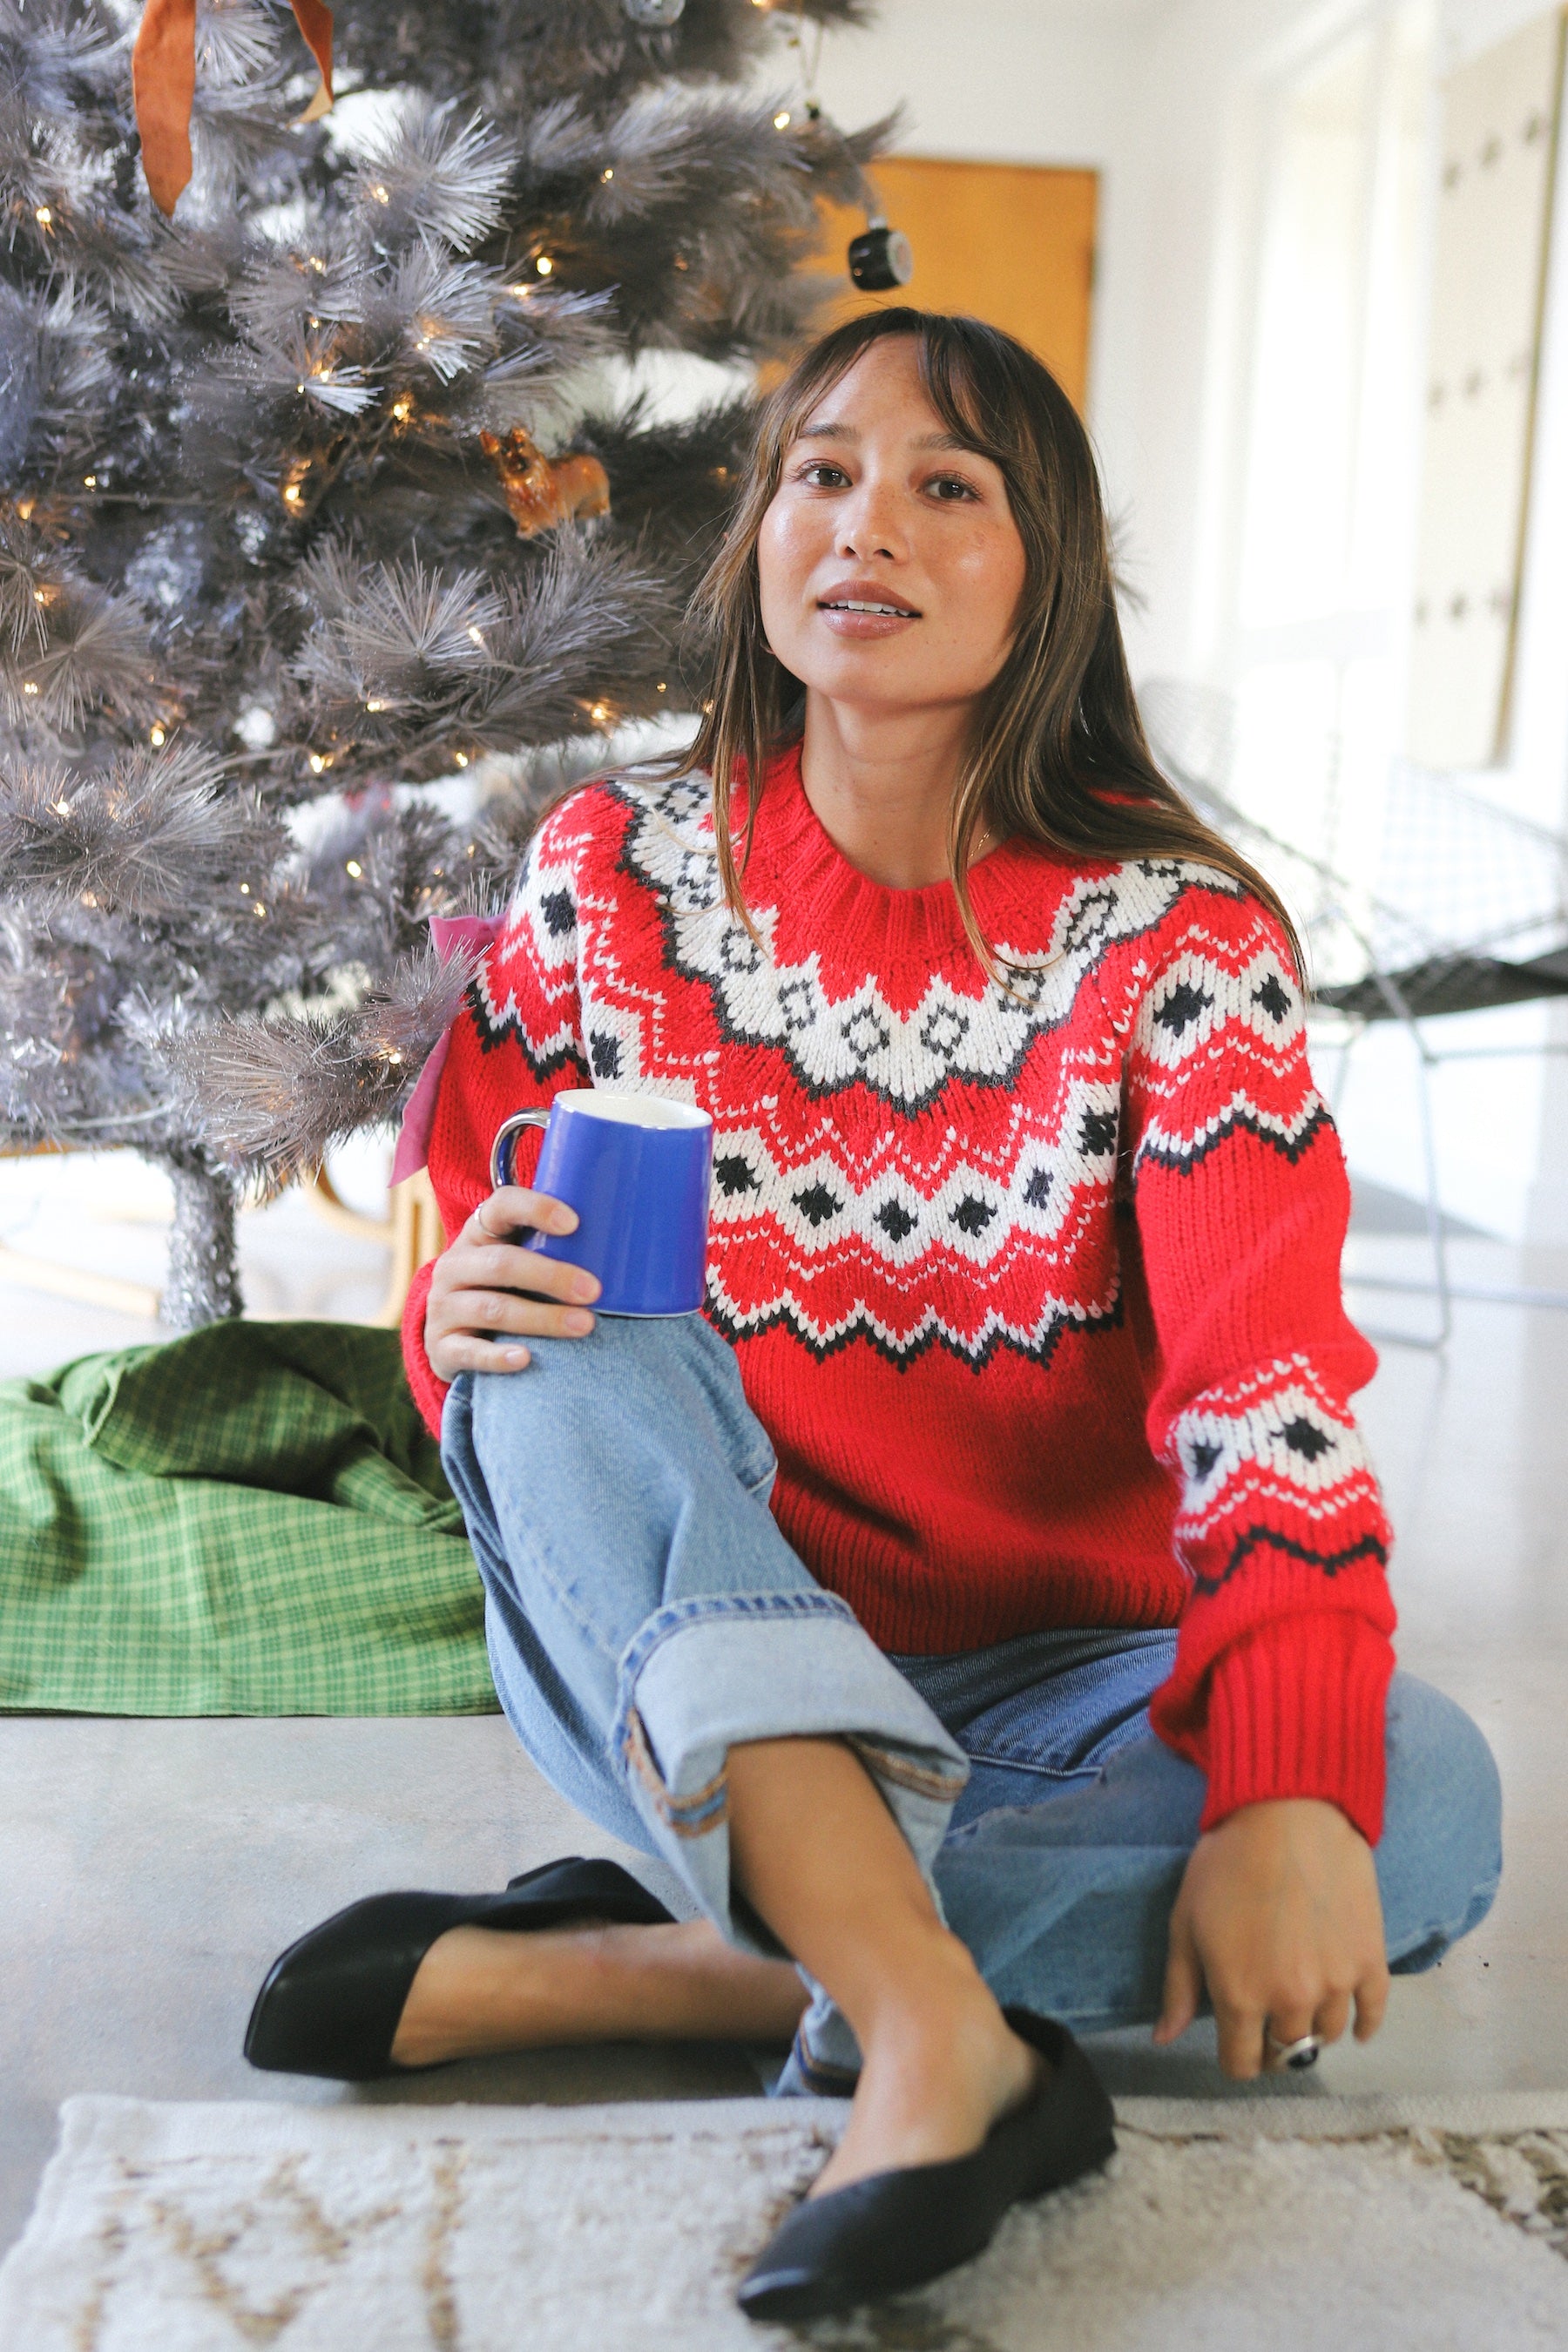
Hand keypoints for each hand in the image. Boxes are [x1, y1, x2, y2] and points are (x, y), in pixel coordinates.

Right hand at [424, 1185, 598, 1380]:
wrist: (451, 1334)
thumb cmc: (503, 1288)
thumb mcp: (516, 1258)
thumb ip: (550, 1246)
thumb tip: (625, 1242)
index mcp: (478, 1233)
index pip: (501, 1206)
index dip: (536, 1210)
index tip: (574, 1223)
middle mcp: (454, 1265)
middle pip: (502, 1264)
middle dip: (552, 1276)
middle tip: (593, 1290)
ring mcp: (443, 1307)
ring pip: (493, 1309)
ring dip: (542, 1318)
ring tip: (584, 1325)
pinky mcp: (442, 1347)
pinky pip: (470, 1352)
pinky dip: (498, 1357)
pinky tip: (526, 1358)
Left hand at [1153, 1797, 1388, 2078]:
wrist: (1288, 1814)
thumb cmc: (1226, 1863)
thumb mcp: (1185, 1921)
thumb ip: (1178, 1987)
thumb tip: (1164, 2038)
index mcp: (1239, 1997)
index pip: (1242, 2064)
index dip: (1236, 2057)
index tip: (1236, 2041)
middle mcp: (1291, 2002)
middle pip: (1287, 2054)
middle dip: (1272, 2044)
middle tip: (1267, 2018)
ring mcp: (1335, 1984)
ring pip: (1326, 2036)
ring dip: (1311, 2028)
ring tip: (1301, 2004)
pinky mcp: (1369, 1961)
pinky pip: (1372, 2014)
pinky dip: (1362, 2025)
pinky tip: (1352, 2024)